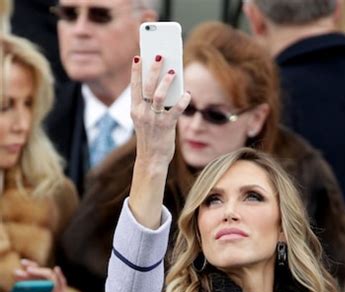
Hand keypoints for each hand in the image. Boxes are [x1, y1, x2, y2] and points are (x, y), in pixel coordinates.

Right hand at [131, 55, 190, 169]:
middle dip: (153, 69)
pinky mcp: (166, 127)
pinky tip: (187, 94)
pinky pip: (175, 110)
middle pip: (147, 86)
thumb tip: (165, 85)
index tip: (138, 57)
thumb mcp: (144, 120)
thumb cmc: (150, 138)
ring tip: (173, 72)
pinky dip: (182, 101)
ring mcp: (154, 120)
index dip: (136, 71)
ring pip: (159, 96)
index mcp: (135, 110)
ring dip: (166, 82)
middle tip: (160, 56)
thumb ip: (150, 104)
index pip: (134, 86)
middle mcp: (142, 113)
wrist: (151, 160)